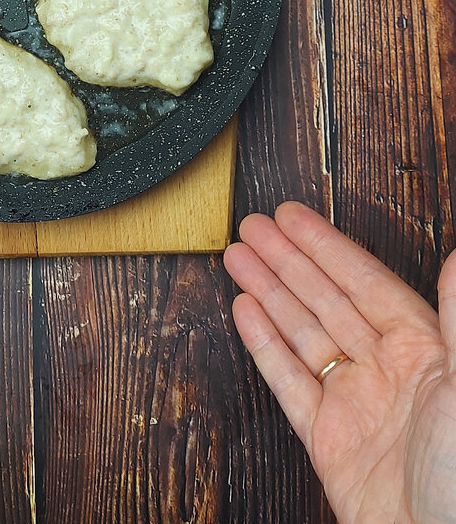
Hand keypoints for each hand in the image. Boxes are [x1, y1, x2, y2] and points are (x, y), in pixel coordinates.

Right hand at [224, 202, 455, 523]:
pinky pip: (290, 383)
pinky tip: (246, 313)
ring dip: (268, 292)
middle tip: (252, 227)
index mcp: (423, 351)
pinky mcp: (330, 442)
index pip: (364, 282)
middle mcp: (386, 371)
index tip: (293, 218)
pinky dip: (265, 346)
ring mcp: (355, 404)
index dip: (325, 246)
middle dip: (287, 260)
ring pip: (302, 333)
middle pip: (325, 299)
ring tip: (237, 258)